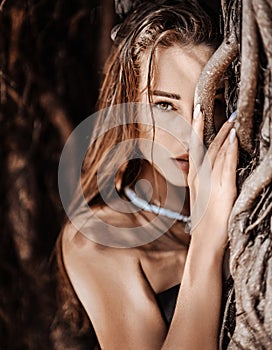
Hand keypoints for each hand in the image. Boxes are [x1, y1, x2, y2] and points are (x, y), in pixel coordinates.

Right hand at [188, 108, 237, 252]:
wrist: (204, 243)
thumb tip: (206, 172)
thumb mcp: (200, 200)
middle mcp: (200, 178)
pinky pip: (227, 167)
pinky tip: (234, 138)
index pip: (195, 150)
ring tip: (230, 118)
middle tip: (209, 107)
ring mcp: (211, 183)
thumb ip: (202, 184)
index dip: (195, 130)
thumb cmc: (204, 223)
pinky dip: (230, 151)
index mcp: (195, 179)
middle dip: (206, 126)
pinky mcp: (224, 191)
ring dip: (223, 134)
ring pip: (216, 153)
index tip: (198, 113)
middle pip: (204, 147)